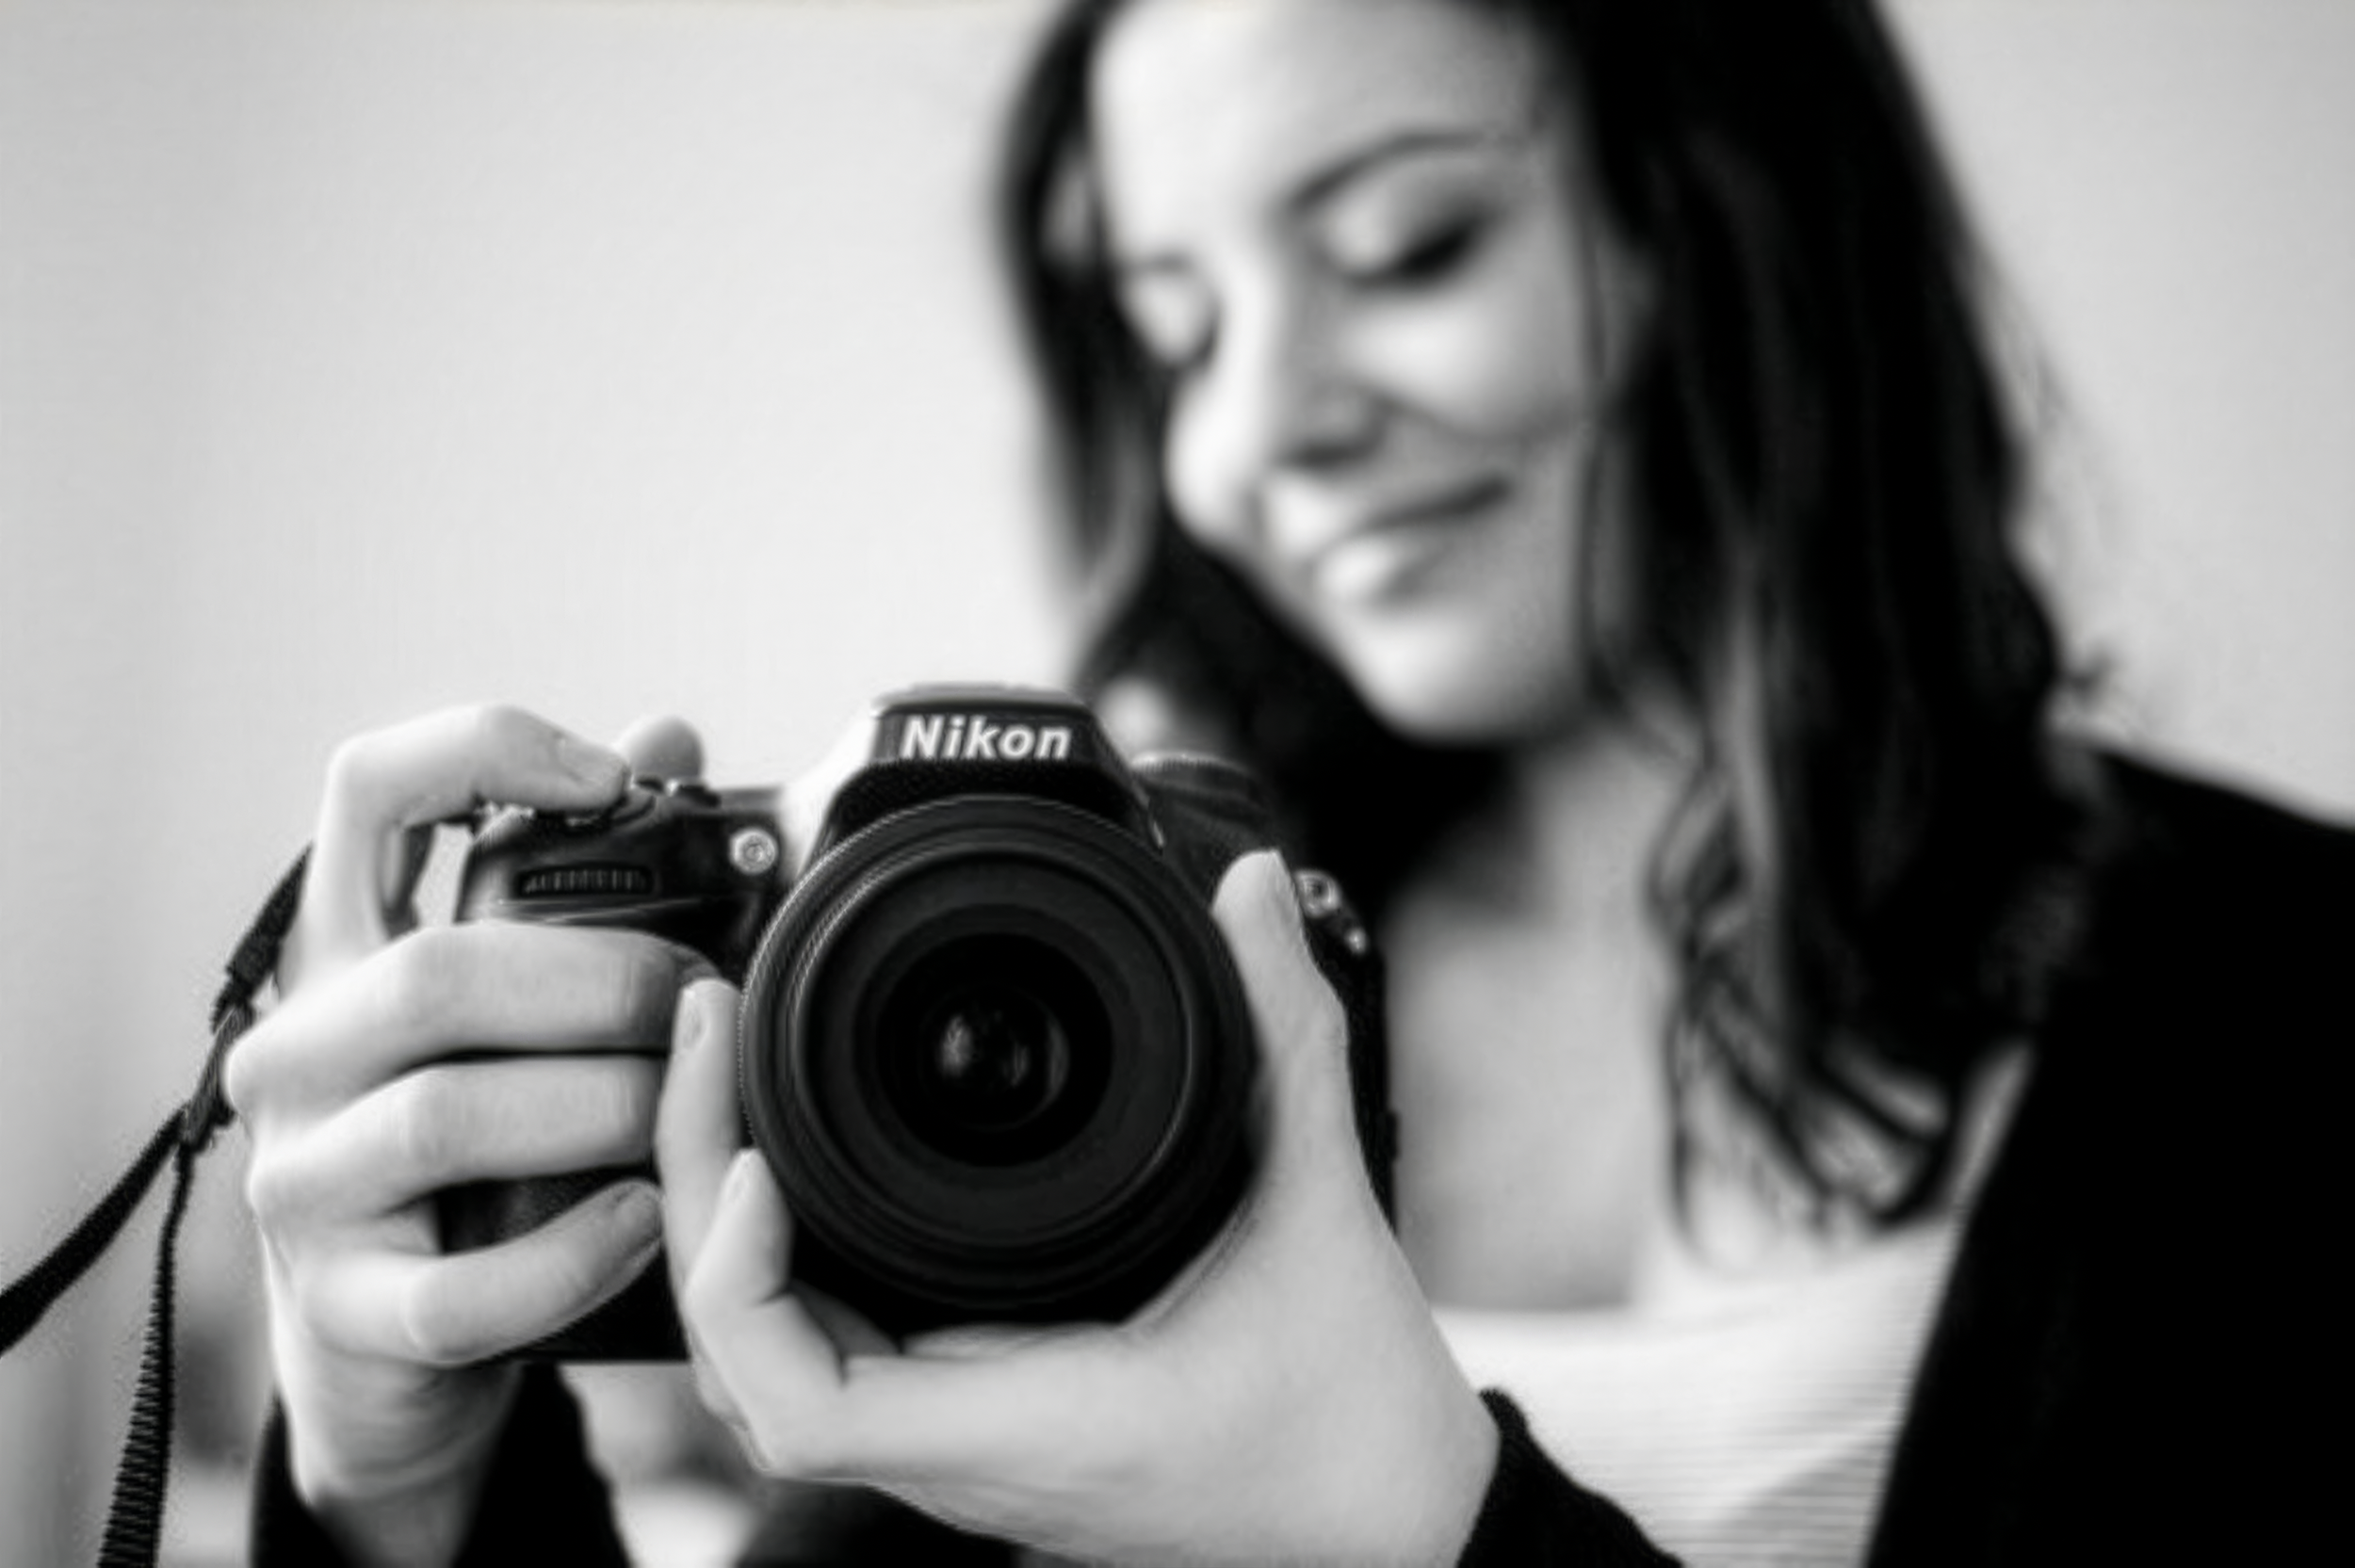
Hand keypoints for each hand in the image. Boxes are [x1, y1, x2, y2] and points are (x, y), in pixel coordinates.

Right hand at [226, 706, 699, 1567]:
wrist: (405, 1347)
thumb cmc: (490, 1144)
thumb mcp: (525, 1003)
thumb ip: (589, 873)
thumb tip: (668, 735)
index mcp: (348, 947)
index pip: (369, 791)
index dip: (482, 753)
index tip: (610, 779)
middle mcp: (301, 1049)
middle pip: (436, 971)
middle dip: (603, 979)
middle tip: (706, 1001)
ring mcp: (306, 1182)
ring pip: (445, 1116)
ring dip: (602, 1107)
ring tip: (693, 1113)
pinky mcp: (347, 1308)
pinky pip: (460, 1289)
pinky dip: (570, 1255)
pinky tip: (646, 1222)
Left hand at [658, 851, 1497, 1565]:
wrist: (1390, 1529)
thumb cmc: (1356, 1416)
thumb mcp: (1325, 1214)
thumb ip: (1289, 1041)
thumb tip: (1248, 889)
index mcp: (1030, 1427)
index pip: (802, 1410)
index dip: (736, 1282)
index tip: (747, 1155)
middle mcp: (969, 1454)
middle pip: (747, 1367)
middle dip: (691, 1206)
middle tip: (705, 1039)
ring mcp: (965, 1448)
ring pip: (778, 1368)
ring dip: (725, 1238)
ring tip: (723, 1082)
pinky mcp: (983, 1423)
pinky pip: (837, 1358)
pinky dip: (788, 1266)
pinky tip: (790, 1169)